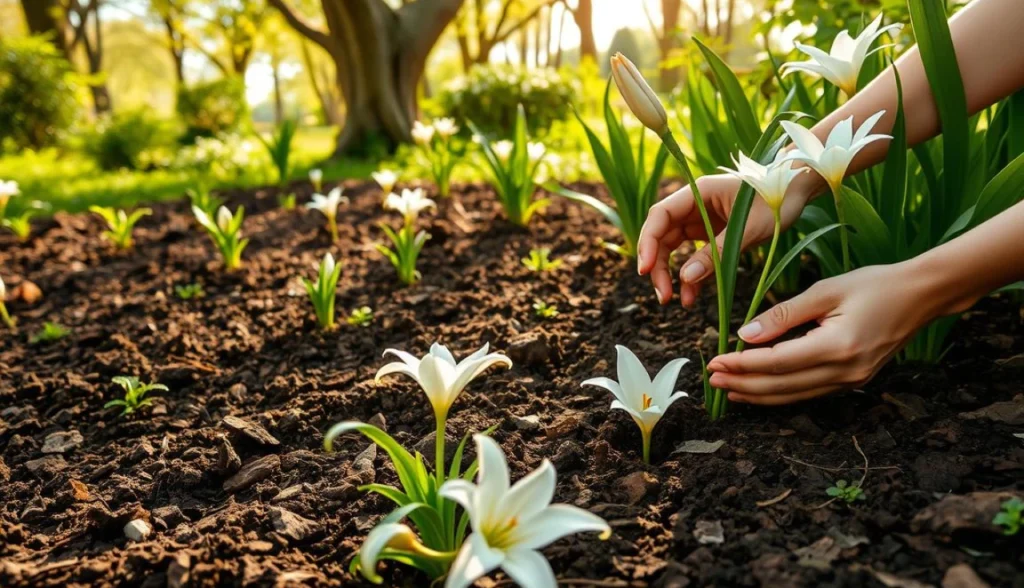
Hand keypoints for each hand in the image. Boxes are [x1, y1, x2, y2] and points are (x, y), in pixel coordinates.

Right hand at [637, 173, 811, 305]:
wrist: (796, 190)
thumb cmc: (777, 200)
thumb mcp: (749, 229)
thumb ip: (716, 253)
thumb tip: (686, 278)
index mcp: (698, 192)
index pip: (659, 216)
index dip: (648, 243)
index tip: (645, 270)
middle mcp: (693, 204)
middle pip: (661, 235)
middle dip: (657, 266)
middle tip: (663, 296)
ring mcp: (700, 218)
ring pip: (672, 248)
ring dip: (669, 274)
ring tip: (674, 300)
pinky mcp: (710, 233)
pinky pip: (692, 256)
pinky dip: (690, 275)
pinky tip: (691, 296)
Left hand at [706, 262, 945, 404]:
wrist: (922, 296)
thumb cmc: (874, 284)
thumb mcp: (825, 290)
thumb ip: (783, 315)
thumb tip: (745, 335)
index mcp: (837, 346)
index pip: (777, 362)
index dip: (742, 365)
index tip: (714, 361)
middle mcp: (845, 371)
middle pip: (782, 386)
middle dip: (743, 385)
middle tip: (712, 380)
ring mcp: (852, 381)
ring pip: (794, 395)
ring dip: (758, 394)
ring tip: (728, 389)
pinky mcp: (854, 381)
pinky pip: (809, 392)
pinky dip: (781, 392)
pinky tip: (760, 389)